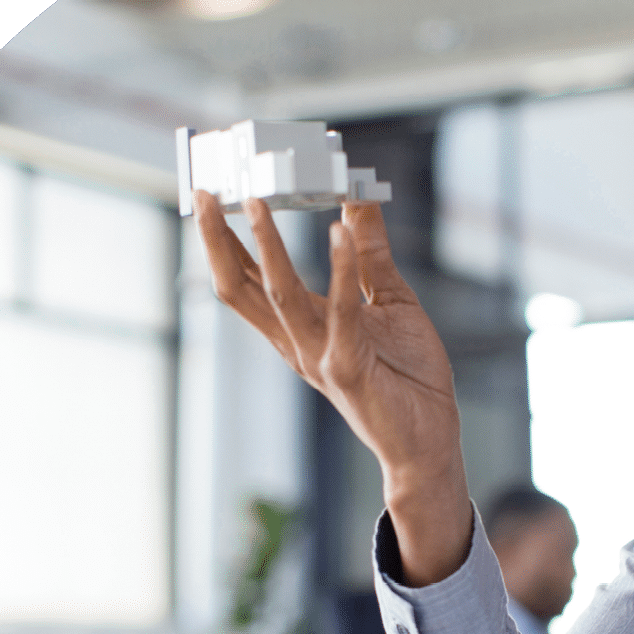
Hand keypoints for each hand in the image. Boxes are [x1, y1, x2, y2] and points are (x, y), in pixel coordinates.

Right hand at [192, 190, 472, 583]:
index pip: (247, 280)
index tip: (211, 196)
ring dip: (266, 247)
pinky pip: (340, 314)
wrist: (430, 440)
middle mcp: (298, 344)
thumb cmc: (408, 377)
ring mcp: (319, 357)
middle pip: (240, 289)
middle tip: (204, 193)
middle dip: (217, 241)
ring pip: (278, 296)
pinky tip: (339, 233)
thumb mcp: (388, 301)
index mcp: (301, 328)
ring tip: (255, 203)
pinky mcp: (348, 369)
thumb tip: (356, 200)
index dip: (222, 241)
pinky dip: (339, 270)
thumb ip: (369, 253)